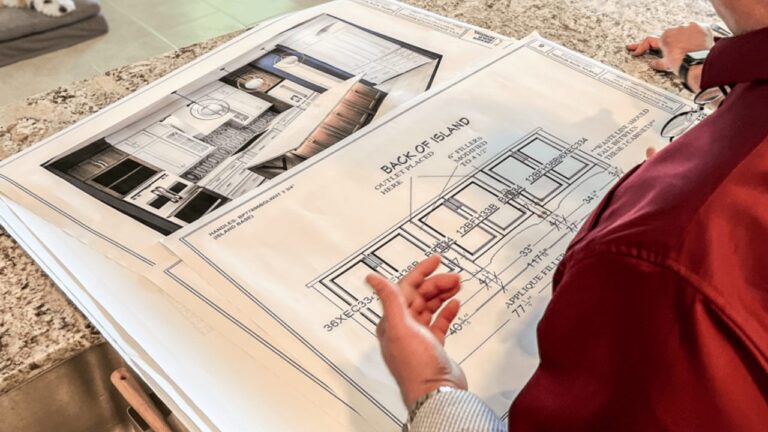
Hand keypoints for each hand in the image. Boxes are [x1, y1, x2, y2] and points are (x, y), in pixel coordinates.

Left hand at [366, 255, 466, 407]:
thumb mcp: (399, 327)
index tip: (435, 260)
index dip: (421, 272)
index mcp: (392, 321)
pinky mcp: (433, 346)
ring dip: (443, 294)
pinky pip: (439, 322)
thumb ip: (389, 299)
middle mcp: (403, 327)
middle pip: (420, 295)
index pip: (406, 288)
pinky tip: (454, 304)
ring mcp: (419, 337)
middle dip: (436, 283)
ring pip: (430, 306)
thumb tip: (372, 278)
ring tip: (457, 286)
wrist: (436, 392)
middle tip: (454, 277)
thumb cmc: (415, 366)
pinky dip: (447, 311)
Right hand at [627, 22, 713, 74]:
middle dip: (670, 43)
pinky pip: (698, 30)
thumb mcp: (667, 65)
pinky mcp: (700, 28)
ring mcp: (688, 27)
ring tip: (689, 48)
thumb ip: (659, 63)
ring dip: (684, 39)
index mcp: (664, 39)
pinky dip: (697, 36)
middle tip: (670, 49)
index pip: (649, 42)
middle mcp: (675, 30)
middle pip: (669, 36)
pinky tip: (699, 43)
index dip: (640, 47)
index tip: (635, 51)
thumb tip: (653, 64)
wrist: (698, 63)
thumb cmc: (683, 64)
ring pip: (684, 32)